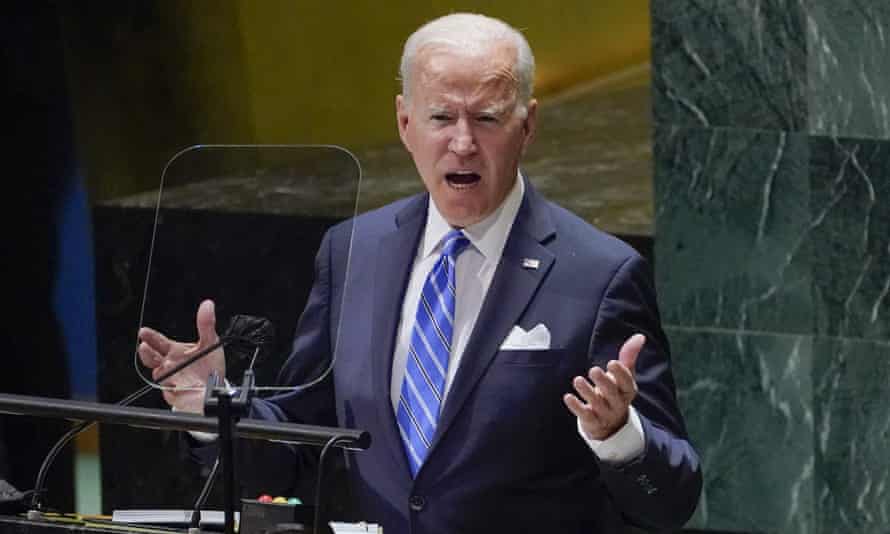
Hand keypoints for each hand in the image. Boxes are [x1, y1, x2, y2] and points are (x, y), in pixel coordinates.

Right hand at [137, 299, 225, 413]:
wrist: (214, 388)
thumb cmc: (209, 365)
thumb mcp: (210, 342)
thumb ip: (206, 324)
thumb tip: (208, 305)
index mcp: (174, 351)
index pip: (158, 342)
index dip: (150, 337)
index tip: (143, 332)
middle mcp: (169, 365)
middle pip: (151, 359)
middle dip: (147, 353)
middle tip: (145, 347)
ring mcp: (171, 380)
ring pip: (159, 375)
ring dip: (161, 370)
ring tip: (166, 365)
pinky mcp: (174, 394)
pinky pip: (170, 390)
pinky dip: (173, 386)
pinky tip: (178, 384)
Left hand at [563, 333, 643, 440]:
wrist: (612, 424)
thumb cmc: (616, 391)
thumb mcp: (624, 376)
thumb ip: (629, 356)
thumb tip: (640, 336)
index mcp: (627, 391)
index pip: (627, 383)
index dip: (620, 374)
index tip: (612, 363)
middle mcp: (618, 403)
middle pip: (612, 393)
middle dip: (603, 382)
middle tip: (593, 370)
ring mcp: (605, 414)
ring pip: (597, 404)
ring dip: (587, 392)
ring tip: (577, 380)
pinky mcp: (592, 422)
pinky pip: (585, 415)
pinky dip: (576, 407)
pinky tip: (568, 397)